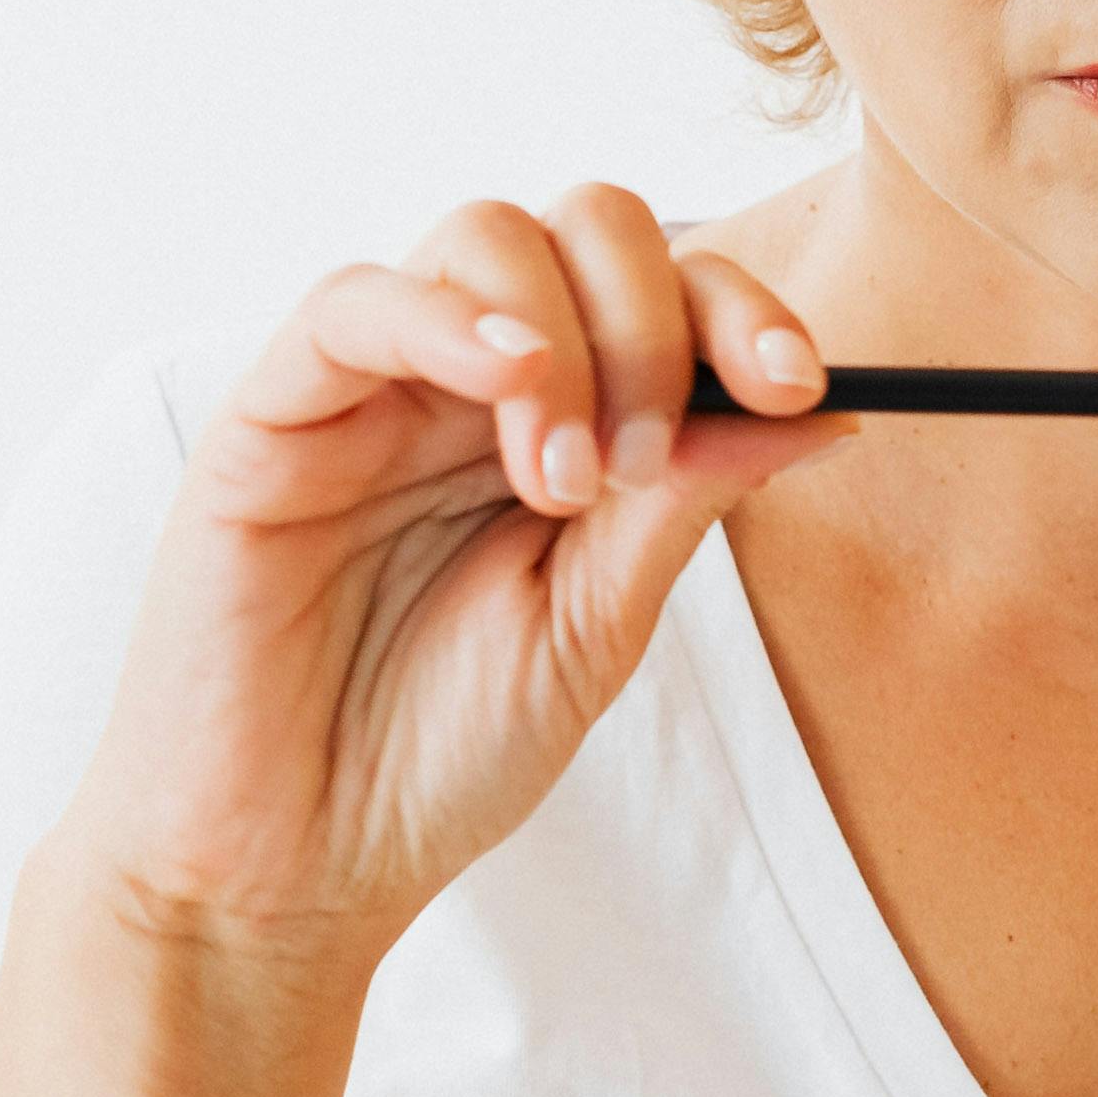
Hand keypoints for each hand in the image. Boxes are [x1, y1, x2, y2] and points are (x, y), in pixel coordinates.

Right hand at [55, 188, 848, 971]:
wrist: (291, 868)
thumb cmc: (432, 757)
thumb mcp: (594, 627)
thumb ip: (684, 505)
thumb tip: (825, 411)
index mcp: (560, 423)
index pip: (665, 295)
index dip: (740, 312)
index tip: (798, 387)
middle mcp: (468, 386)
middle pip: (587, 229)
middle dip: (657, 320)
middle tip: (649, 459)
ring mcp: (371, 390)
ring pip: (484, 238)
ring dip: (564, 338)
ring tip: (564, 482)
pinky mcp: (273, 419)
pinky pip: (352, 305)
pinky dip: (444, 317)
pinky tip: (508, 381)